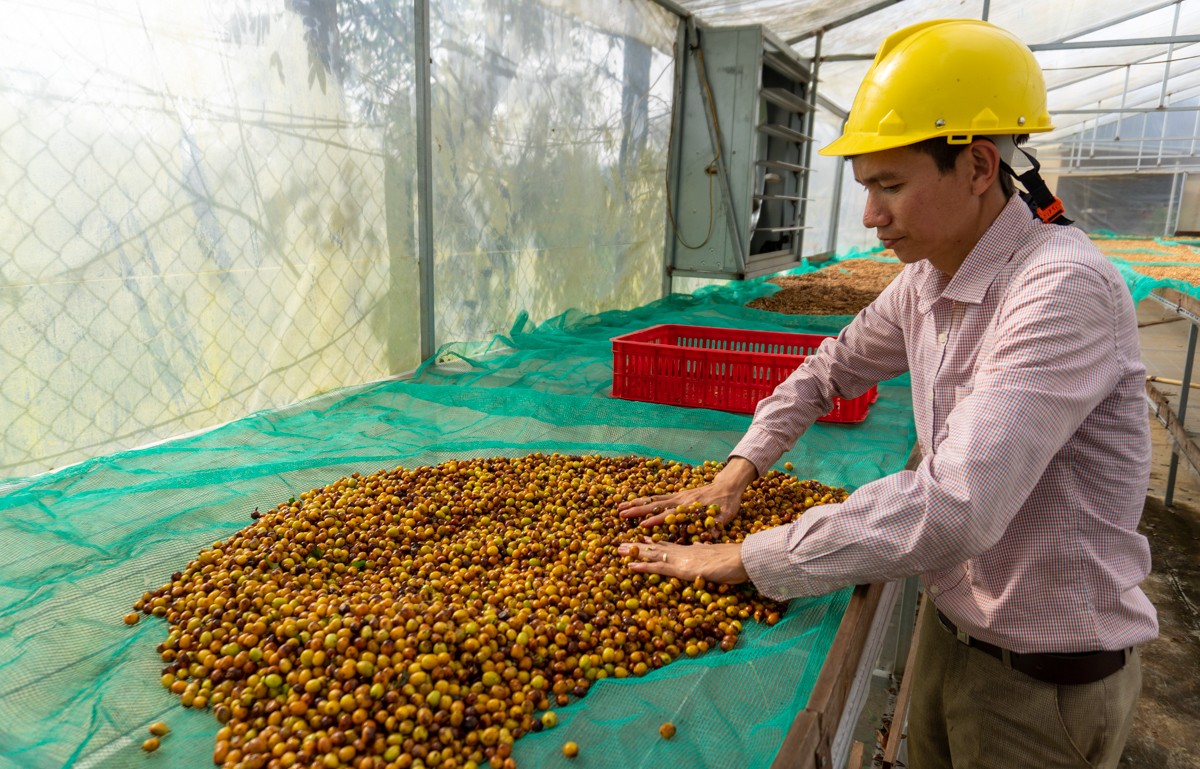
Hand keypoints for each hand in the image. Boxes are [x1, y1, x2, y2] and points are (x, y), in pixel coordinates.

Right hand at [617, 457, 757, 527]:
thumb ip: (716, 525)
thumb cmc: (726, 504)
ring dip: (636, 502)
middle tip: (621, 512)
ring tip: (621, 505)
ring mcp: (677, 496)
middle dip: (637, 510)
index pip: (669, 515)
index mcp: (689, 508)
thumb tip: (711, 536)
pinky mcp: (678, 494)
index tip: (642, 526)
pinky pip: (658, 496)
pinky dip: (645, 498)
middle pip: (655, 505)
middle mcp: (680, 500)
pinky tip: (635, 500)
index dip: (656, 521)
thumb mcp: (724, 516)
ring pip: (653, 499)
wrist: (727, 485)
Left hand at [617, 539, 748, 584]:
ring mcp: (680, 559)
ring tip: (619, 550)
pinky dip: (644, 566)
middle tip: (622, 544)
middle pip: (656, 547)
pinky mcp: (681, 568)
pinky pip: (658, 567)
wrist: (741, 558)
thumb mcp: (716, 553)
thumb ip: (705, 549)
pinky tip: (631, 565)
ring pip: (653, 554)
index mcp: (690, 549)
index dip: (653, 542)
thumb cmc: (733, 559)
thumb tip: (697, 546)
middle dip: (638, 546)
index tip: (641, 539)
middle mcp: (682, 551)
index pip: (668, 545)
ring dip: (635, 552)